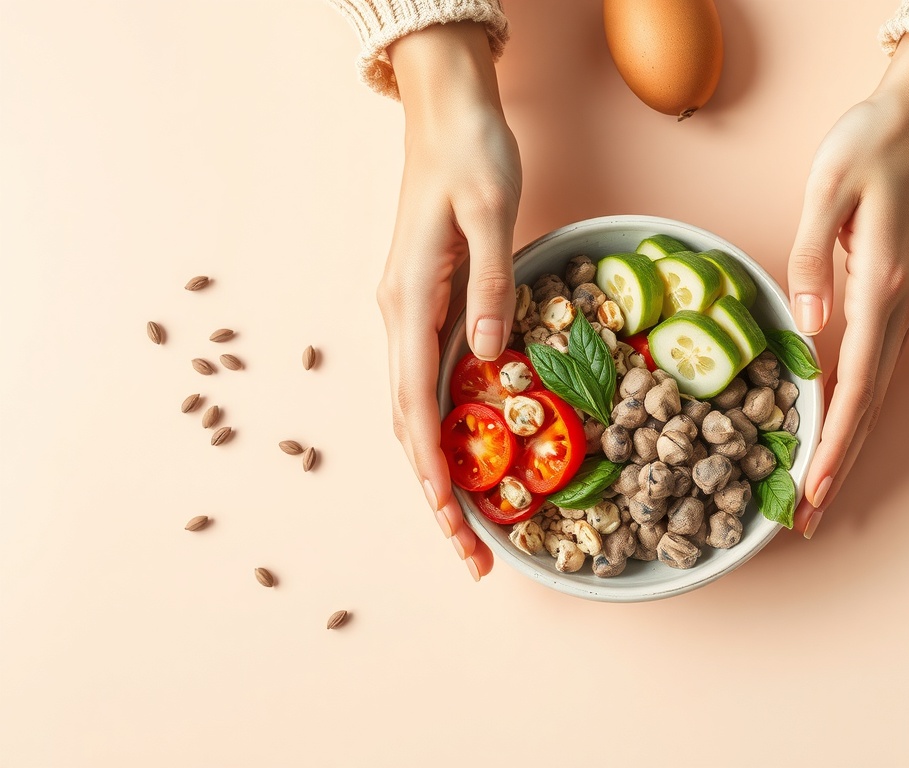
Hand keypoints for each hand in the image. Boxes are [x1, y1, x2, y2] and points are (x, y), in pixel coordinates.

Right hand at [377, 23, 521, 579]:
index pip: (415, 404)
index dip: (433, 469)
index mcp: (409, 302)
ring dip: (443, 474)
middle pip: (411, 426)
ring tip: (473, 530)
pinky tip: (477, 460)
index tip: (450, 519)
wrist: (446, 110)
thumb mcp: (491, 211)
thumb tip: (491, 355)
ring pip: (418, 413)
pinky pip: (434, 384)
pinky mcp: (430, 307)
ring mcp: (411, 315)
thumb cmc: (470, 153)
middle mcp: (400, 318)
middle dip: (439, 496)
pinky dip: (450, 433)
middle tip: (472, 559)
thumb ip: (492, 284)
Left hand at [786, 36, 908, 538]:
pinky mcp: (899, 299)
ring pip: (877, 393)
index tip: (815, 490)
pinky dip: (855, 410)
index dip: (834, 441)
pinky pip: (877, 368)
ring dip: (849, 445)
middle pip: (871, 404)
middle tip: (808, 522)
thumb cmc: (869, 143)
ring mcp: (906, 306)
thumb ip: (812, 261)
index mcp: (881, 285)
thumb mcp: (827, 187)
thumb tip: (808, 332)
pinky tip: (834, 432)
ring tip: (818, 495)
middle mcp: (902, 306)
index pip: (856, 382)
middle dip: (840, 465)